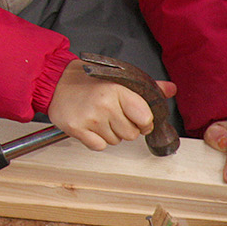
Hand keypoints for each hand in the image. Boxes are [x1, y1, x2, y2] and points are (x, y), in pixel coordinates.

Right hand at [47, 66, 177, 149]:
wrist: (55, 81)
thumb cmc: (88, 80)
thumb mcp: (119, 79)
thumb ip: (147, 87)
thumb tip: (170, 89)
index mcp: (118, 90)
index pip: (145, 118)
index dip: (145, 122)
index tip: (138, 119)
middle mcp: (105, 105)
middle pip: (132, 134)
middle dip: (126, 128)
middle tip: (113, 115)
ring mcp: (90, 118)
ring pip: (116, 141)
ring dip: (111, 133)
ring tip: (99, 117)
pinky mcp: (77, 129)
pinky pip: (99, 146)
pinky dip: (97, 140)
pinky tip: (90, 126)